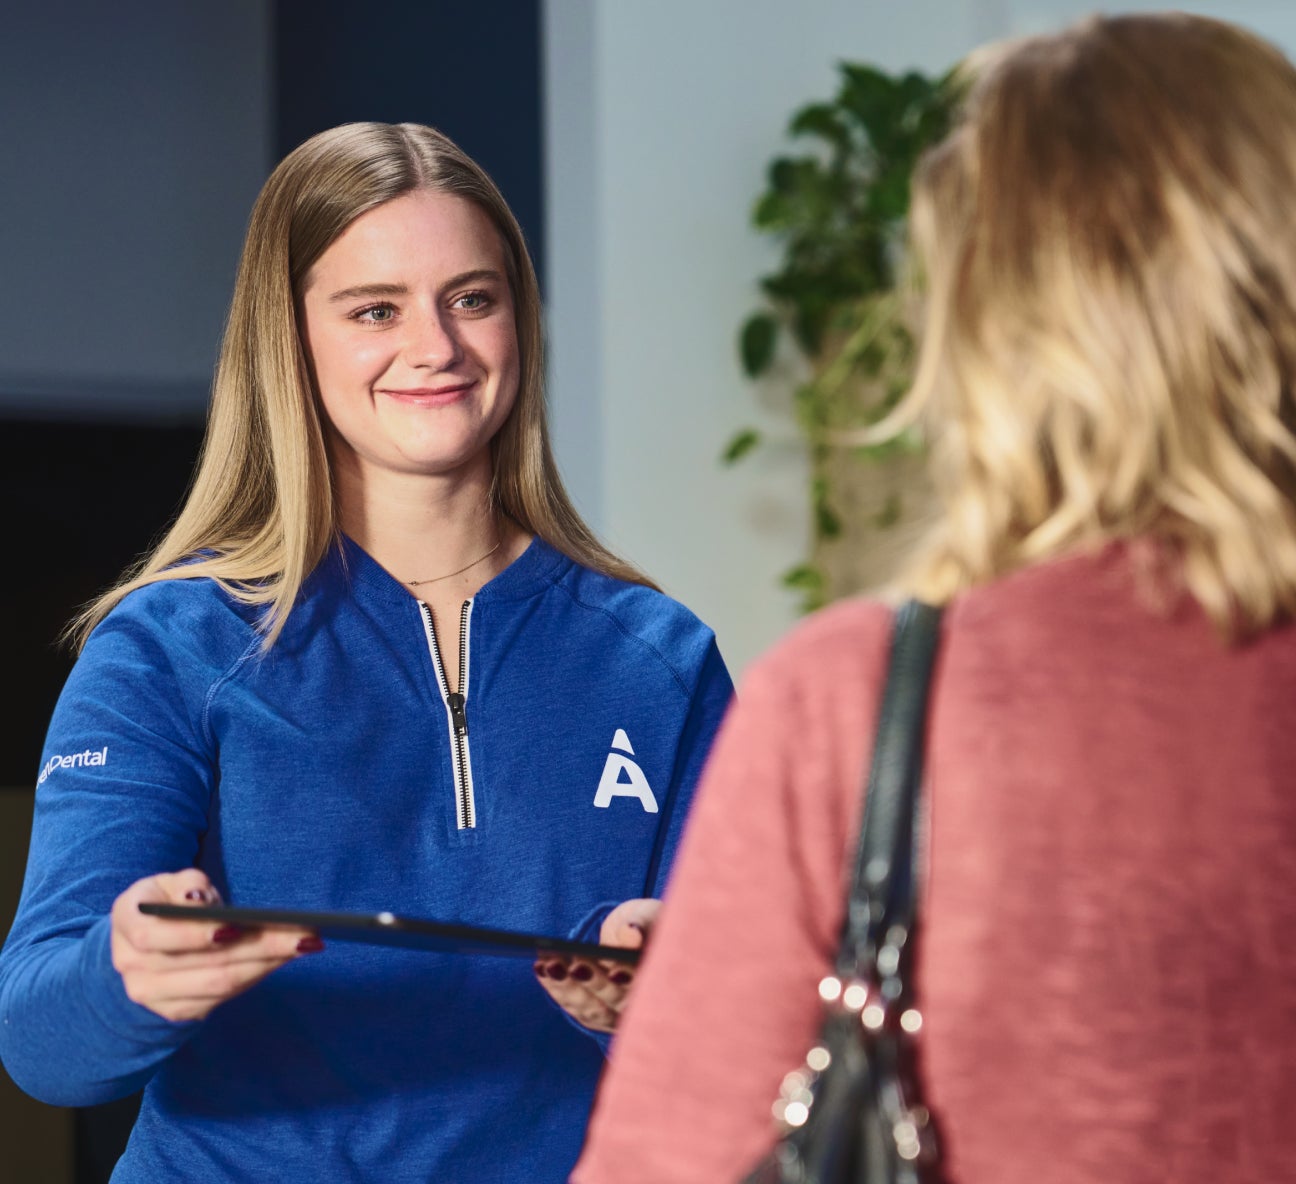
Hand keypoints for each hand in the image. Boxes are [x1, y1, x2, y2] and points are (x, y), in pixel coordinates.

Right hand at [110, 869, 321, 1022]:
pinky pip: (223, 997)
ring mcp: (154, 996)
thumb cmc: (164, 904)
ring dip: (267, 964)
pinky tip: (284, 958)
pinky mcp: (178, 1011)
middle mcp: (133, 967)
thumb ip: (186, 885)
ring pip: (219, 985)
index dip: (196, 934)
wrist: (142, 945)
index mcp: (127, 925)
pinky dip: (258, 975)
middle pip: (204, 964)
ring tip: (304, 943)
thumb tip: (199, 900)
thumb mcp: (168, 883)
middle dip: (259, 948)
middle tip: (302, 934)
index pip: (156, 937)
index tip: (237, 925)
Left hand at [533, 898, 660, 1032]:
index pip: (649, 988)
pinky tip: (540, 968)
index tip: (614, 969)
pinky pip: (577, 1006)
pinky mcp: (599, 1016)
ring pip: (592, 1008)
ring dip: (566, 986)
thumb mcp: (651, 917)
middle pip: (616, 1000)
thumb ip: (642, 925)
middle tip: (569, 964)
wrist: (640, 934)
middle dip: (591, 981)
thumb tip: (631, 933)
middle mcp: (644, 1009)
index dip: (631, 980)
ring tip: (546, 963)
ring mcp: (619, 1017)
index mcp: (664, 986)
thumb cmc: (649, 923)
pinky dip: (557, 988)